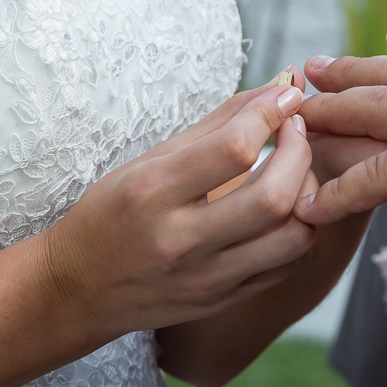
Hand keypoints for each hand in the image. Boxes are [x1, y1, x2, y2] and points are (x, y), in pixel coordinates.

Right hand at [42, 69, 317, 338]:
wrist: (79, 290)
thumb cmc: (113, 213)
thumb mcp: (150, 159)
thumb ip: (218, 123)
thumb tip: (277, 86)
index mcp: (152, 193)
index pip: (234, 148)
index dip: (271, 113)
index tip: (286, 96)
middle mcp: (181, 241)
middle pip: (273, 196)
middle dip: (300, 152)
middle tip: (295, 131)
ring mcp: (206, 278)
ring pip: (294, 238)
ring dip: (308, 196)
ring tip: (295, 173)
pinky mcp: (225, 300)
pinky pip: (288, 265)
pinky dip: (299, 228)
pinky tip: (285, 207)